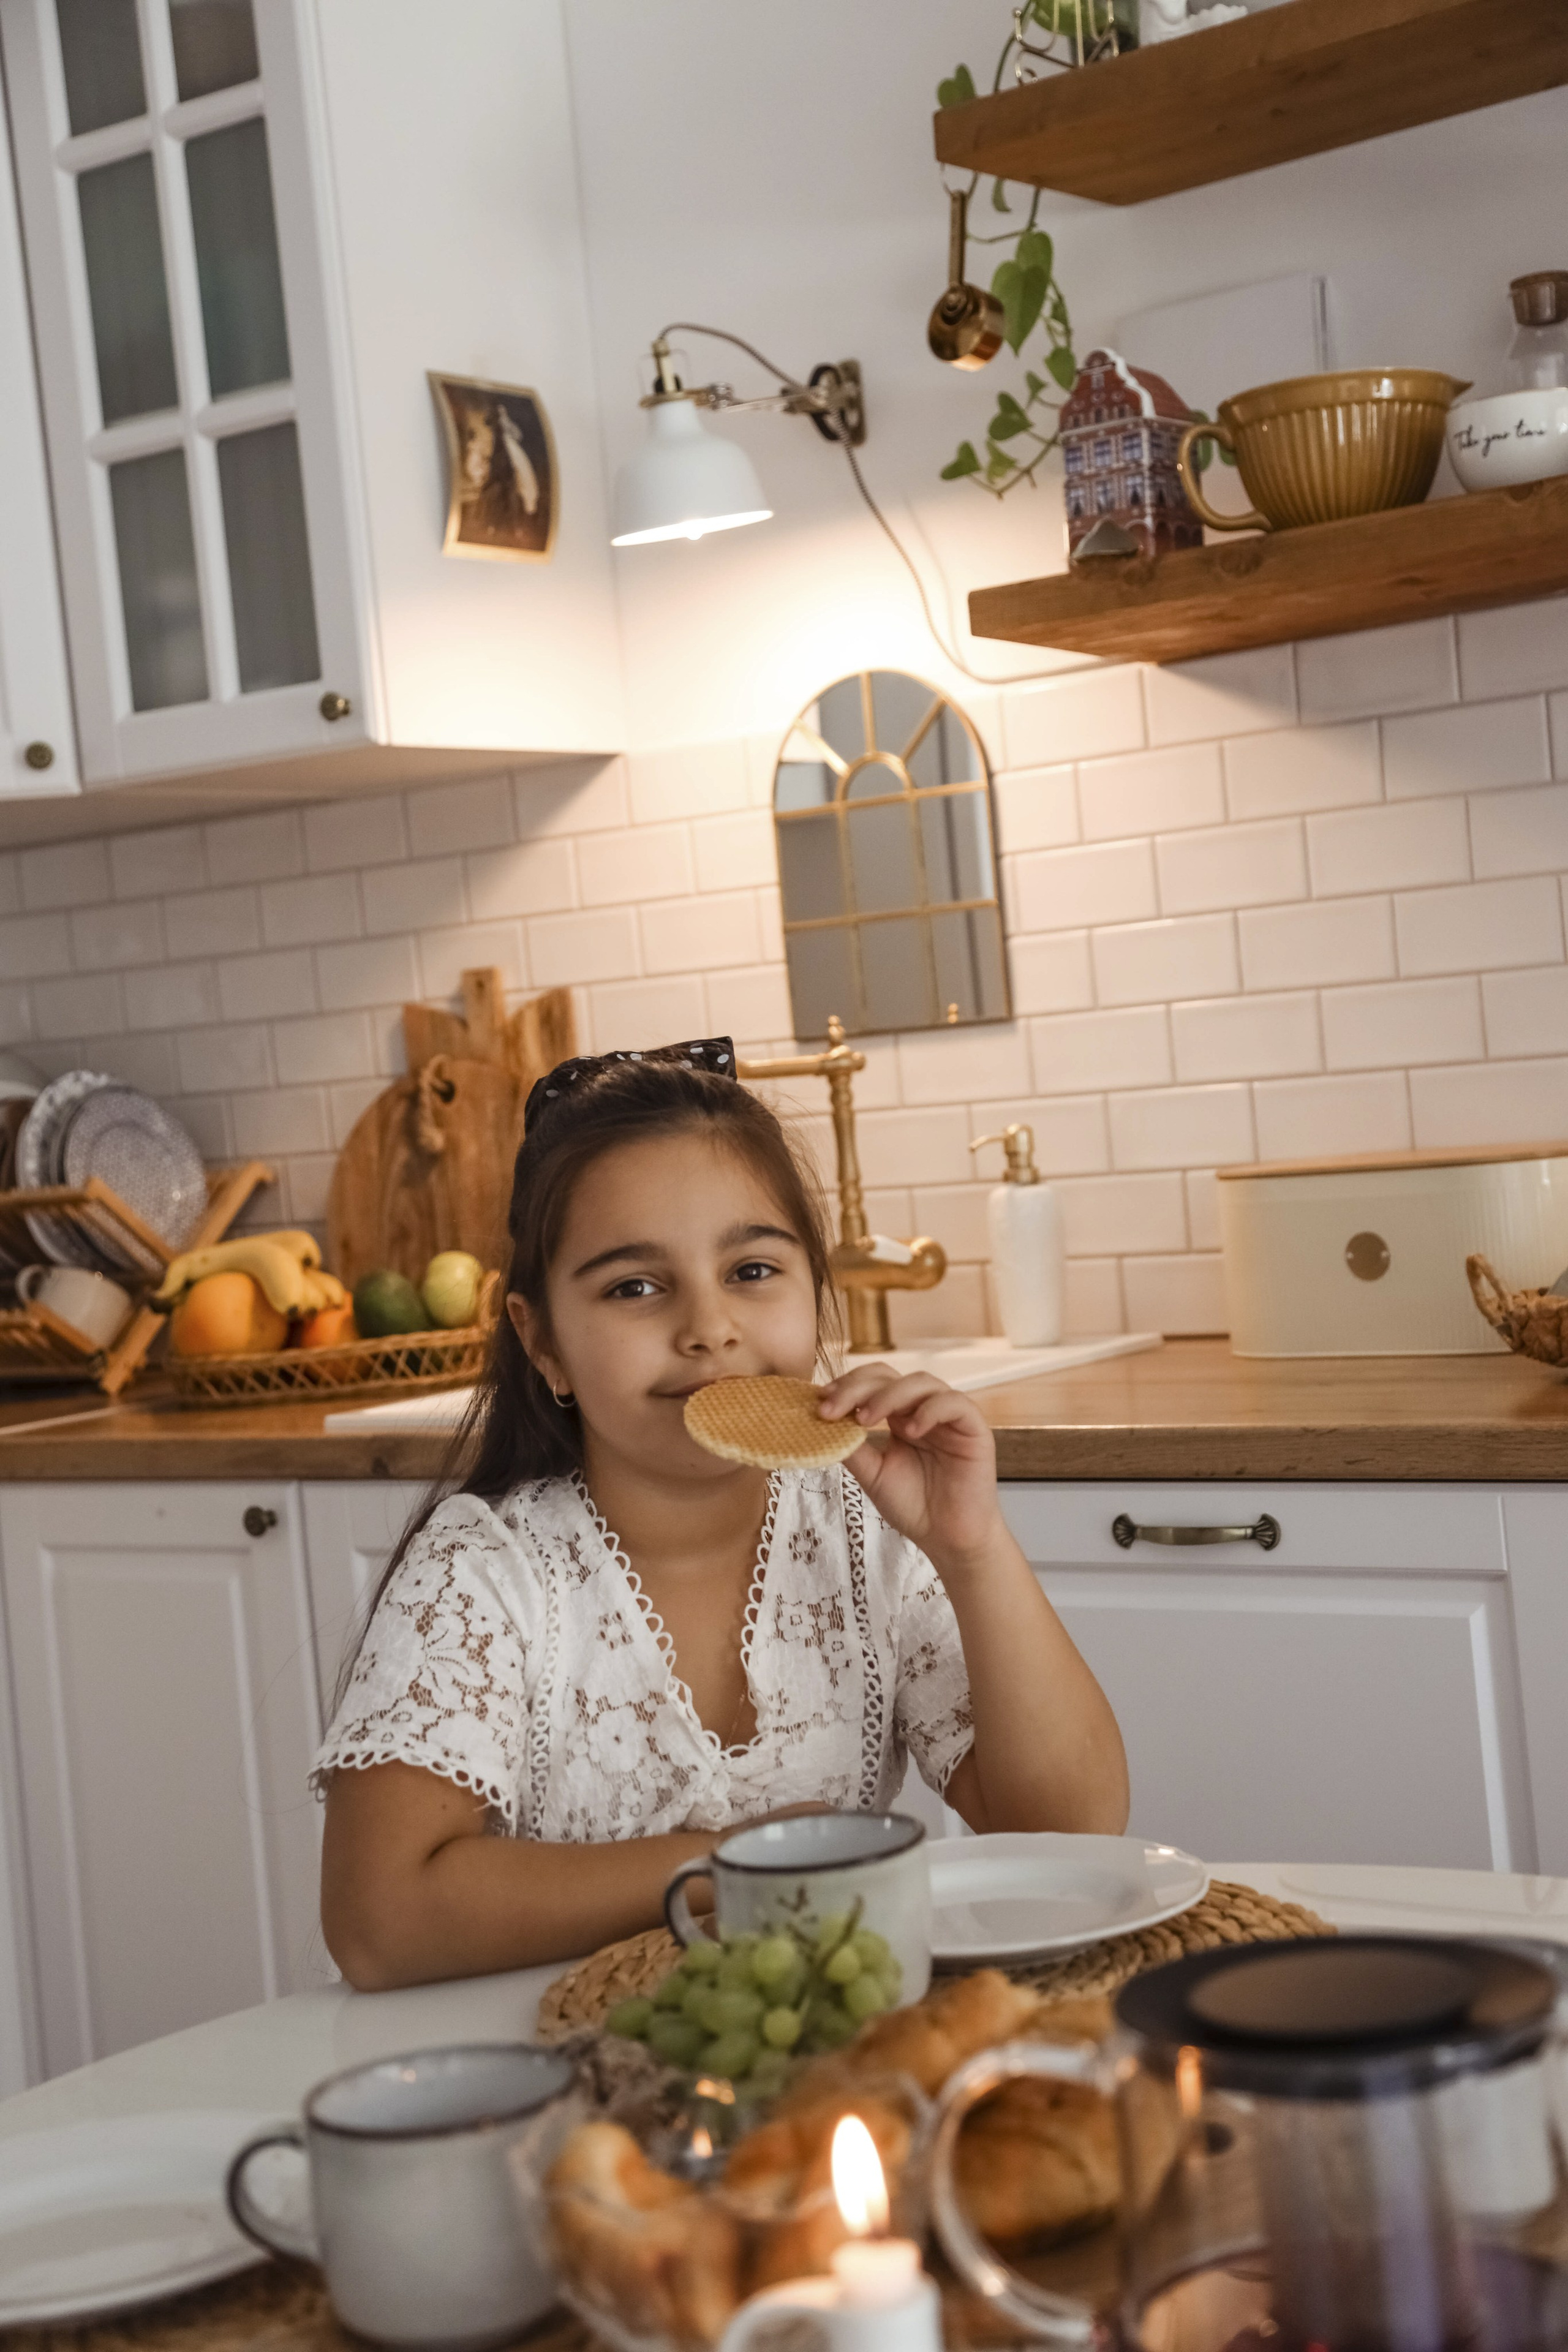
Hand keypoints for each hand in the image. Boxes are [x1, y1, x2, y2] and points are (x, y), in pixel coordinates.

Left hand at [817, 1365, 1005, 1575]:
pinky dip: (930, 1410)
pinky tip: (911, 1429)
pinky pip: (954, 1403)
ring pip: (921, 1382)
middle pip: (890, 1376)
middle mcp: (922, 1409)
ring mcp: (949, 1416)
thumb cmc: (913, 1506)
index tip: (820, 1403)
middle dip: (857, 1388)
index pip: (872, 1383)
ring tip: (867, 1420)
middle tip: (833, 1408)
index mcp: (898, 1416)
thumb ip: (851, 1447)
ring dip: (888, 1395)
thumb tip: (819, 1423)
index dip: (846, 1386)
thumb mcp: (872, 1474)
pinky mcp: (974, 1427)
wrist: (947, 1539)